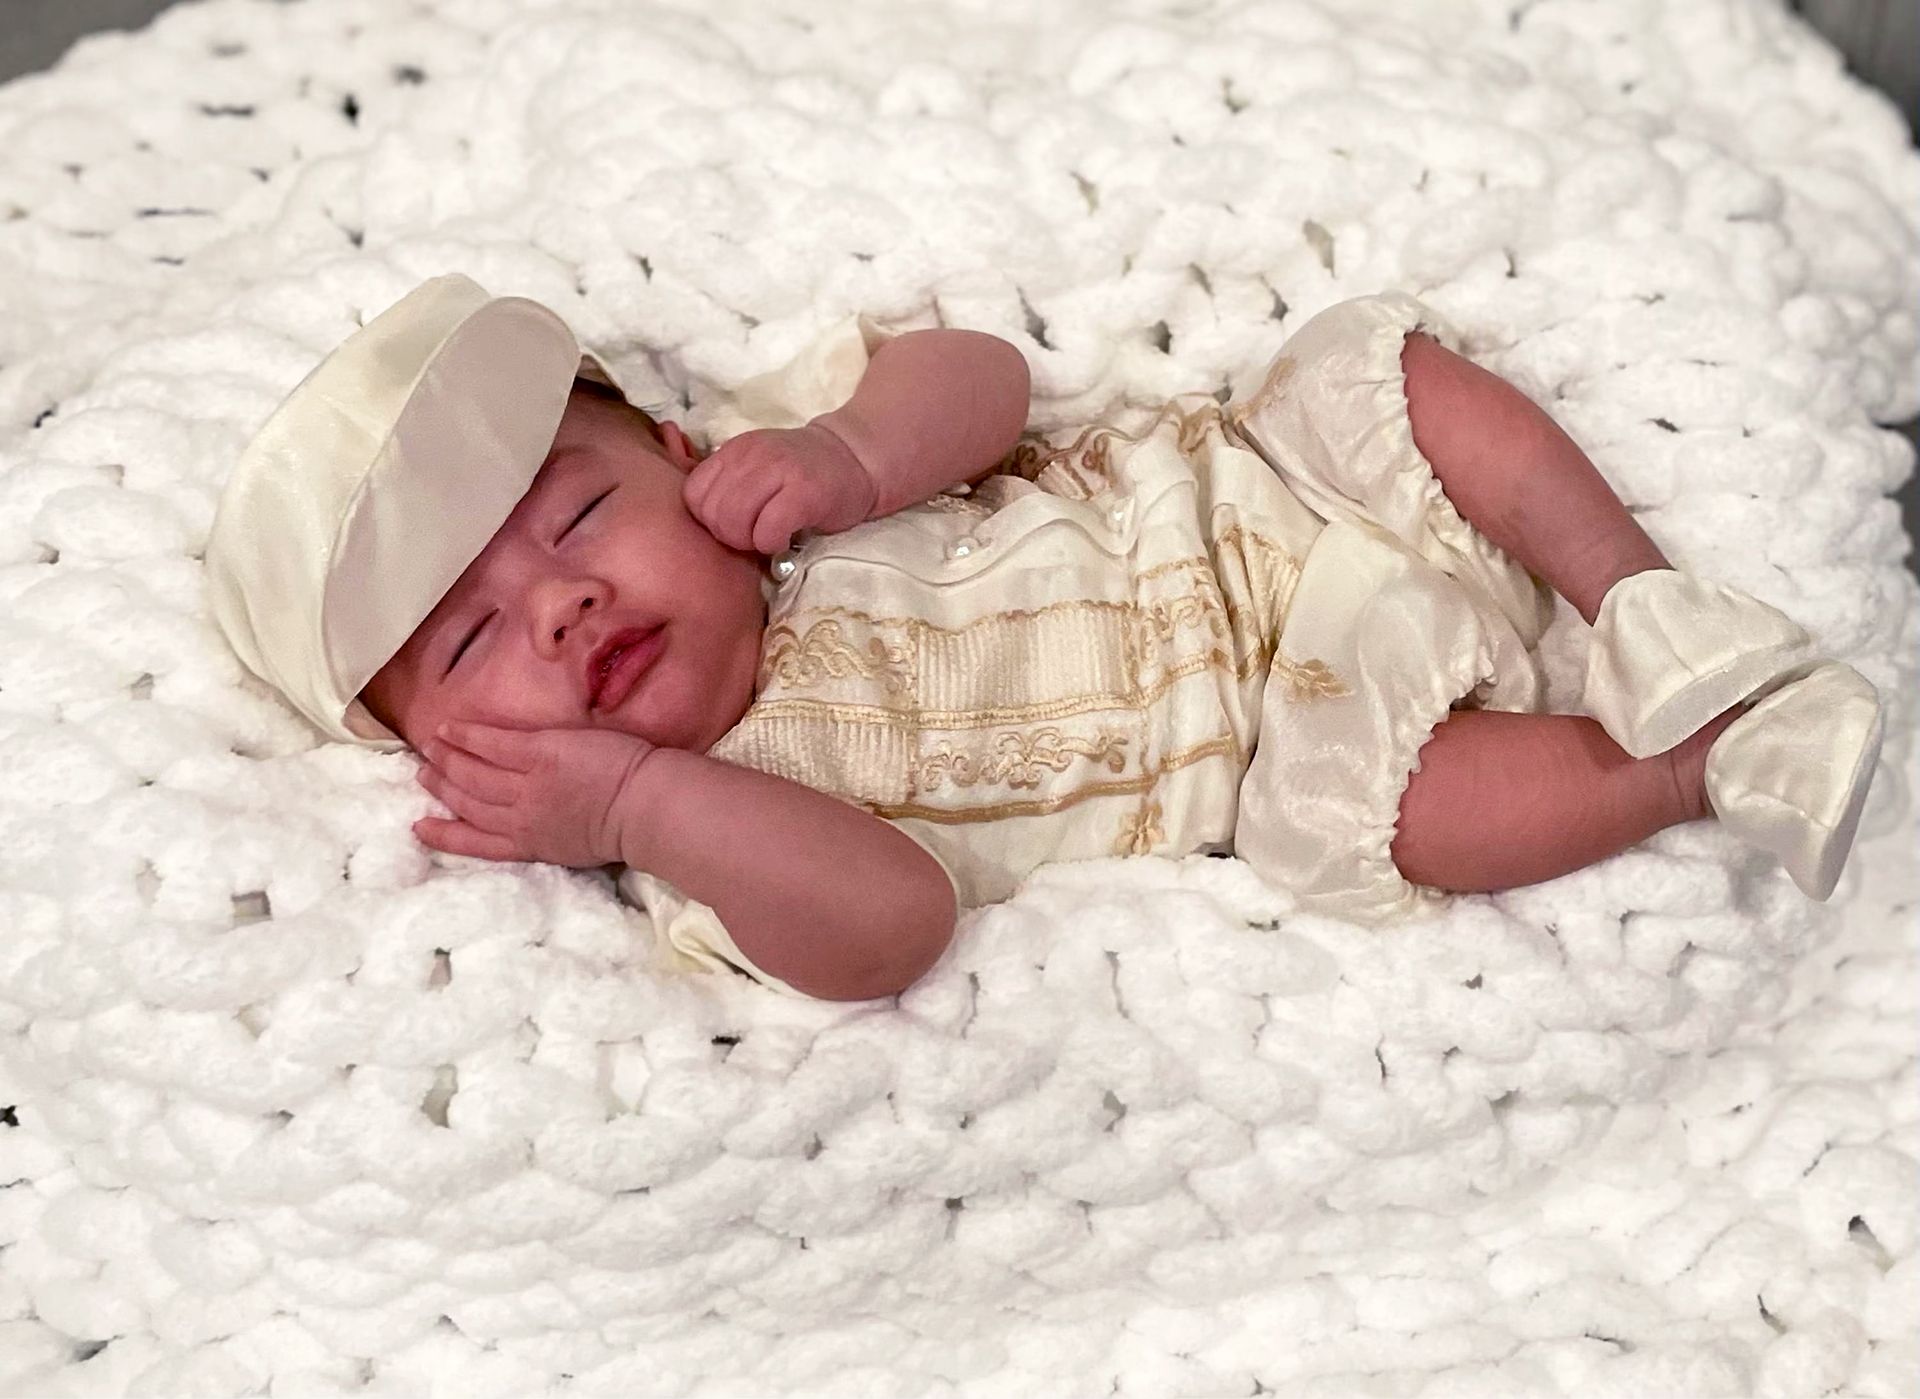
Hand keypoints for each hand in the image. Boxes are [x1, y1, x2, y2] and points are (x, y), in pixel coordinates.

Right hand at [412, 720, 655, 867]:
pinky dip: (466, 736)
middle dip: (441, 788)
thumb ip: (549, 834)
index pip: (476, 843)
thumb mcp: (576, 847)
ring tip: (429, 748)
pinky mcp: (538, 754)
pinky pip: (491, 744)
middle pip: (468, 803)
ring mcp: (526, 786)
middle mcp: (520, 818)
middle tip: (422, 774)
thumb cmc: (626, 828)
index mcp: (530, 845)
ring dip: (446, 759)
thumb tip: (538, 823)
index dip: (444, 835)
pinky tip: (449, 727)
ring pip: (471, 774)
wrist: (645, 809)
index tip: (420, 827)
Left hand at [681, 421, 877, 553]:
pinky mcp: (805, 493)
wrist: (855, 460)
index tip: (735, 524)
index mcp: (734, 451)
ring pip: (733, 521)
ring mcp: (779, 471)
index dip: (708, 519)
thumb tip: (704, 523)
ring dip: (748, 541)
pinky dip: (771, 544)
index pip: (692, 495)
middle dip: (728, 535)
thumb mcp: (756, 468)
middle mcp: (752, 456)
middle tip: (753, 536)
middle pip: (711, 513)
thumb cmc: (802, 474)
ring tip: (767, 537)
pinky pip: (767, 531)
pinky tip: (785, 538)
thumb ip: (728, 485)